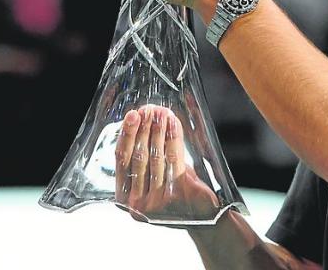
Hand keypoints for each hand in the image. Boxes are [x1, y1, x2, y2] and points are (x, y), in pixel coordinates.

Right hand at [115, 105, 219, 220]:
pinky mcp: (176, 195)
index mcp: (125, 200)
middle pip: (138, 158)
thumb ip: (147, 161)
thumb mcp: (157, 182)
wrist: (204, 219)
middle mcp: (137, 203)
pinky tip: (173, 123)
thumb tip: (145, 124)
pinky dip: (172, 138)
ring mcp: (156, 202)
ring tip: (160, 112)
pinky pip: (173, 160)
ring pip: (155, 158)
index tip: (132, 115)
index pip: (122, 161)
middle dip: (142, 130)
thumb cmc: (177, 195)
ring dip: (157, 131)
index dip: (127, 136)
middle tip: (146, 109)